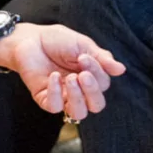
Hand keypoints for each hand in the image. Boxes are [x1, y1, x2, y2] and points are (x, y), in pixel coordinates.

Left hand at [0, 24, 125, 121]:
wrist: (31, 39)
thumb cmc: (58, 41)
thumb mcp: (83, 45)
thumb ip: (101, 59)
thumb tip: (121, 70)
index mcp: (92, 77)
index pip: (103, 85)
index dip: (97, 73)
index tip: (84, 56)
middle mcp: (80, 90)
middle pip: (96, 105)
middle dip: (92, 91)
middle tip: (82, 74)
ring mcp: (63, 96)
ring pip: (78, 113)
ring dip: (77, 97)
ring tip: (70, 79)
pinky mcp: (45, 98)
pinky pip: (55, 107)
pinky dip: (56, 93)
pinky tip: (53, 76)